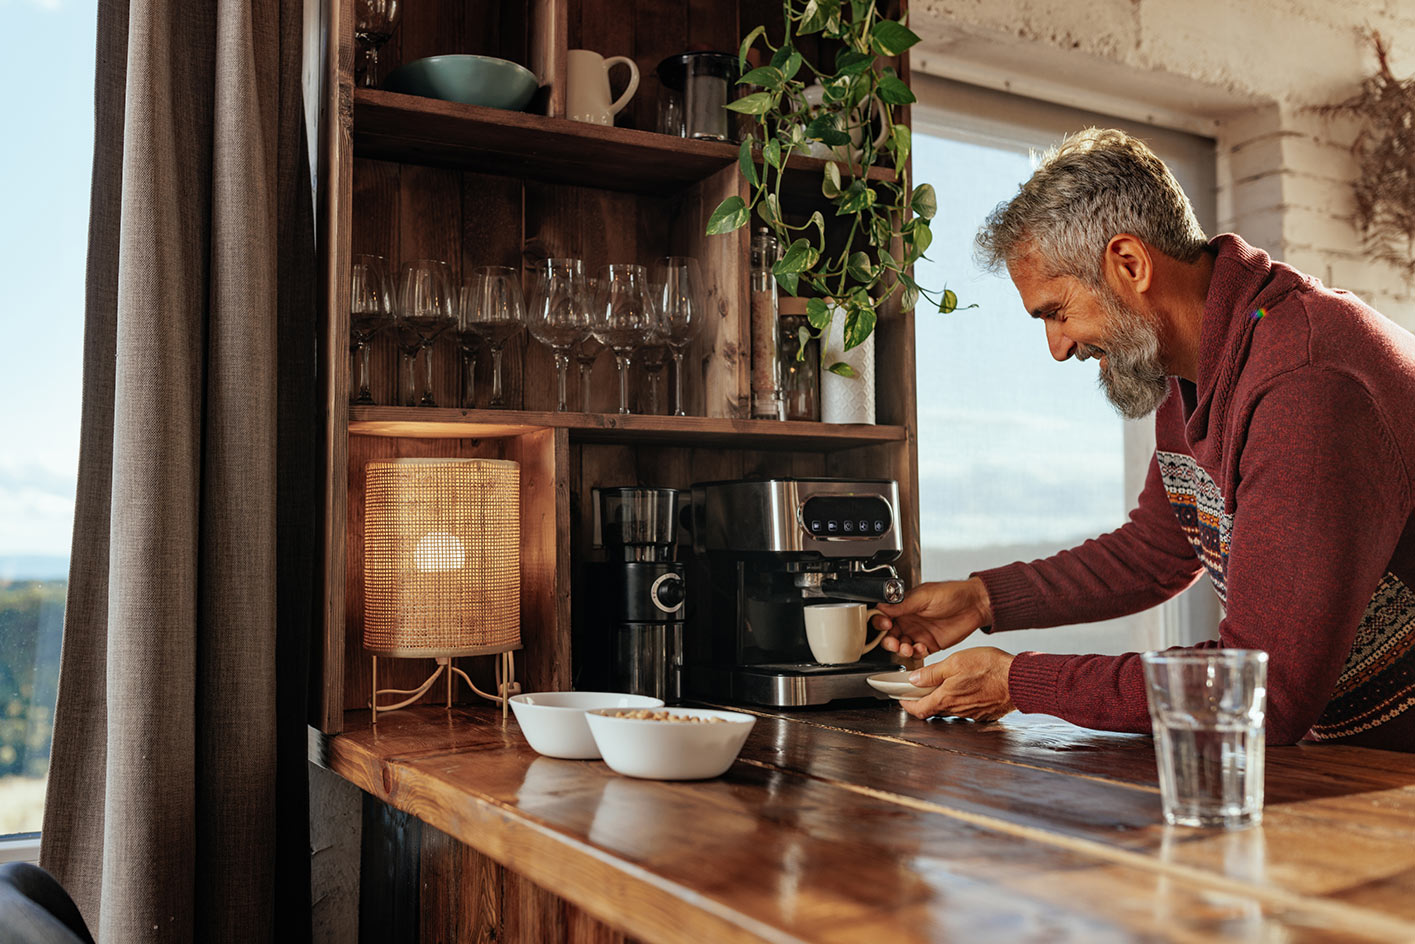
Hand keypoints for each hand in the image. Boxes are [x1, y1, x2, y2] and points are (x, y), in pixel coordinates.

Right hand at [871, 577, 992, 658]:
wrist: (975, 605)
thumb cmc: (952, 593)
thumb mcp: (924, 596)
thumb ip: (902, 604)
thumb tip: (882, 606)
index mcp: (904, 606)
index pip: (884, 616)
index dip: (880, 623)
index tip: (886, 625)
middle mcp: (908, 620)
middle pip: (889, 635)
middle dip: (888, 641)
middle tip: (894, 643)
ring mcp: (918, 634)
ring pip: (901, 646)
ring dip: (901, 649)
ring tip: (908, 648)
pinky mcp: (929, 645)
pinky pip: (917, 653)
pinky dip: (916, 653)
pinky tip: (922, 648)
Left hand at [899, 647, 1015, 721]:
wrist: (1019, 680)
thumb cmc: (989, 668)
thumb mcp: (954, 662)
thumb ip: (932, 673)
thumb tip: (914, 680)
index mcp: (946, 698)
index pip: (920, 710)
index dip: (908, 705)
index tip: (903, 700)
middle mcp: (957, 711)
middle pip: (935, 710)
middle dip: (926, 701)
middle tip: (923, 689)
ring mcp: (972, 714)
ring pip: (952, 710)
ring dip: (945, 700)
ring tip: (947, 685)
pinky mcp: (986, 714)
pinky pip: (968, 710)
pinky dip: (963, 701)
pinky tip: (969, 689)